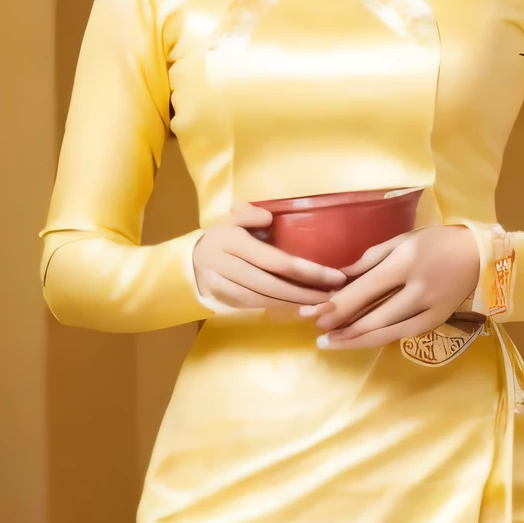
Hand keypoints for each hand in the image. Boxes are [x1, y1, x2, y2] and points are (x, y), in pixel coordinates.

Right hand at [192, 206, 347, 313]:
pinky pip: (254, 306)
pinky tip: (297, 306)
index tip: (336, 276)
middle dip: (306, 293)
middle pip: (273, 285)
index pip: (277, 260)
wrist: (188, 262)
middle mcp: (226, 265)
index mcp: (233, 241)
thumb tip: (269, 218)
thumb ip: (249, 214)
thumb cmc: (221, 238)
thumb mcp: (231, 219)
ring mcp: (222, 285)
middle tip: (333, 297)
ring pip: (264, 299)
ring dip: (294, 304)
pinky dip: (278, 307)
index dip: (309, 271)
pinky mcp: (221, 299)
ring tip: (321, 304)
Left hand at [311, 225, 483, 348]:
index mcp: (406, 263)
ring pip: (388, 332)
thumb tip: (338, 277)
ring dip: (356, 340)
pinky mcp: (438, 320)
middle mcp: (418, 289)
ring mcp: (431, 308)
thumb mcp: (401, 241)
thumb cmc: (435, 241)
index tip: (311, 315)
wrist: (481, 254)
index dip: (336, 306)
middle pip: (373, 316)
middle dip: (341, 328)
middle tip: (317, 335)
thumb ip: (369, 260)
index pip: (364, 290)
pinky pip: (403, 334)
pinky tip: (359, 341)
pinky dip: (379, 339)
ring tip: (331, 344)